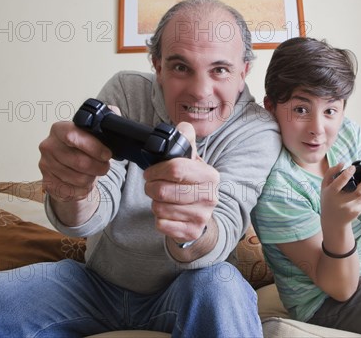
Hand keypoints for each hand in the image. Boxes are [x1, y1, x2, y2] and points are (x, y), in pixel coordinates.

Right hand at [38, 118, 112, 202]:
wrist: (67, 168)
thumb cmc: (82, 149)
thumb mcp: (92, 133)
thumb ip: (103, 122)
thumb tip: (113, 111)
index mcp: (59, 129)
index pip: (73, 136)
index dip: (94, 147)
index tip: (108, 154)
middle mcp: (48, 146)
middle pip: (79, 161)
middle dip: (99, 166)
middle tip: (105, 166)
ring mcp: (45, 165)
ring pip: (78, 178)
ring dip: (92, 178)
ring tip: (93, 173)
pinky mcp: (47, 182)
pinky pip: (72, 191)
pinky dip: (83, 189)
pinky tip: (84, 182)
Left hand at [143, 122, 219, 242]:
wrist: (200, 214)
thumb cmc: (190, 182)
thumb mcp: (190, 159)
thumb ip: (185, 138)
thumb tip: (182, 127)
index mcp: (210, 175)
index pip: (176, 169)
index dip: (156, 170)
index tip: (150, 172)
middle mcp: (210, 196)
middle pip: (164, 191)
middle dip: (151, 187)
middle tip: (153, 186)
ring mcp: (202, 216)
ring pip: (160, 209)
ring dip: (154, 203)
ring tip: (162, 199)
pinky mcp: (192, 232)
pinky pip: (162, 225)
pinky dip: (159, 219)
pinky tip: (167, 213)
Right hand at [320, 163, 360, 228]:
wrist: (333, 221)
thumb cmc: (328, 199)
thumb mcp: (324, 186)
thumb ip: (331, 172)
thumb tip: (342, 163)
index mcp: (331, 194)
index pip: (339, 183)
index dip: (346, 174)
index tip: (353, 167)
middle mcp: (342, 202)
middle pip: (359, 191)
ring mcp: (351, 207)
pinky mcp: (358, 210)